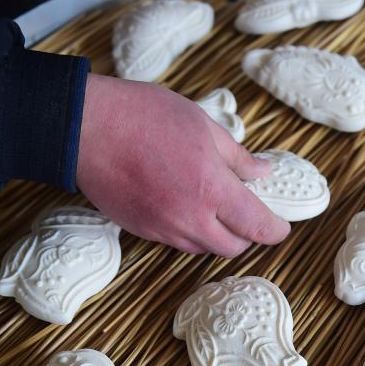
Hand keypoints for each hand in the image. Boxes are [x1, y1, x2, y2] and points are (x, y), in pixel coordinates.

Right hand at [75, 74, 288, 255]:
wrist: (84, 128)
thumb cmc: (143, 116)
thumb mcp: (201, 125)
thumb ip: (237, 156)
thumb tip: (264, 172)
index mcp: (212, 190)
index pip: (258, 228)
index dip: (275, 231)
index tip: (280, 226)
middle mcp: (190, 219)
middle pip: (233, 248)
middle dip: (247, 235)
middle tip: (247, 214)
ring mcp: (163, 229)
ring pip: (203, 248)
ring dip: (216, 234)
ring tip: (212, 205)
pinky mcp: (141, 231)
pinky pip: (176, 242)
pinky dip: (188, 231)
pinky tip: (183, 204)